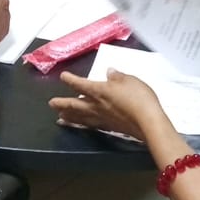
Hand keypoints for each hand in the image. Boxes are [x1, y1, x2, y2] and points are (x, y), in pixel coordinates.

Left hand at [50, 69, 171, 141]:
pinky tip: (82, 125)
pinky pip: (91, 125)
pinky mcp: (109, 127)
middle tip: (51, 103)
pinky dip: (82, 125)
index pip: (80, 84)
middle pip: (74, 104)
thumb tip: (109, 72)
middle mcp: (97, 106)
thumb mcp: (129, 80)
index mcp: (99, 91)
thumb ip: (118, 76)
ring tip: (59, 118)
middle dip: (62, 103)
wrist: (148, 122)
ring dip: (68, 117)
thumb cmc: (139, 98)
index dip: (70, 79)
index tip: (63, 76)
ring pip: (80, 117)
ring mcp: (102, 118)